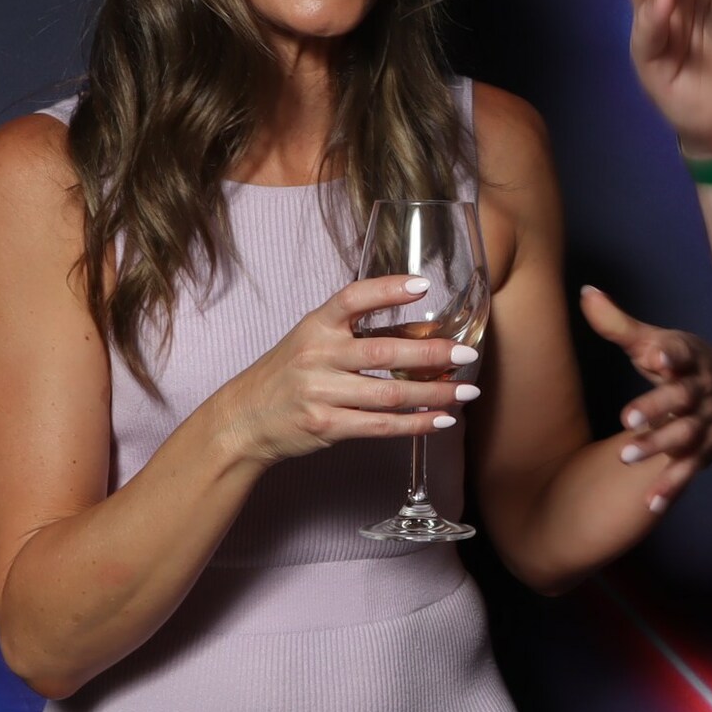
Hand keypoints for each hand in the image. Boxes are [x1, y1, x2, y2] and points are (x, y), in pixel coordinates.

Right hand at [219, 274, 482, 465]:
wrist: (243, 419)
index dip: (387, 289)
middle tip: (467, 353)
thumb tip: (426, 331)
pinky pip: (381, 426)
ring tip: (466, 390)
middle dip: (431, 352)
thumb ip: (358, 333)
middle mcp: (317, 355)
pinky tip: (442, 419)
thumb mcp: (314, 341)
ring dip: (435, 393)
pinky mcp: (326, 426)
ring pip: (389, 393)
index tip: (423, 285)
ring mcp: (320, 392)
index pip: (352, 298)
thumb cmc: (288, 374)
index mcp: (315, 325)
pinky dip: (416, 423)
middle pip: (383, 351)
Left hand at [580, 285, 711, 512]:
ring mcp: (709, 422)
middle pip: (681, 399)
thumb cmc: (676, 361)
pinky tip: (650, 503)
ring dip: (658, 447)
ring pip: (685, 436)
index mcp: (690, 358)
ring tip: (625, 456)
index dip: (671, 355)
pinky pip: (690, 470)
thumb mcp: (651, 341)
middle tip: (627, 419)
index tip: (656, 356)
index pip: (682, 354)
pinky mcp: (709, 450)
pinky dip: (672, 486)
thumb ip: (618, 324)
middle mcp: (704, 390)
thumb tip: (586, 293)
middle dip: (657, 408)